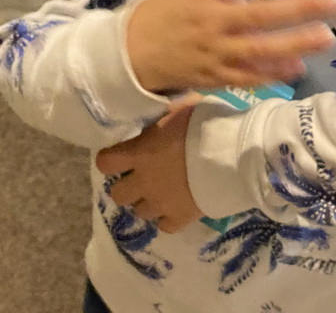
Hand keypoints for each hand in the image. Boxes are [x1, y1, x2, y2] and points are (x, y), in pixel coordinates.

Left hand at [96, 102, 200, 232]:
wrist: (229, 154)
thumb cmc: (202, 125)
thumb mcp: (177, 109)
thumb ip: (160, 119)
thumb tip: (155, 118)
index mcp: (139, 153)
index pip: (106, 162)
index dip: (109, 159)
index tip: (117, 156)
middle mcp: (143, 181)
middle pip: (117, 194)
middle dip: (126, 186)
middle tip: (140, 176)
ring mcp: (160, 203)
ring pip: (139, 212)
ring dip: (146, 202)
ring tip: (159, 192)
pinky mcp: (179, 218)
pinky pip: (164, 226)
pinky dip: (167, 218)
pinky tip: (175, 207)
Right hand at [127, 0, 335, 93]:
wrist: (135, 51)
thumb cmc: (168, 5)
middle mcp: (211, 21)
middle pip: (258, 15)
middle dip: (297, 8)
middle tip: (330, 1)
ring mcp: (215, 52)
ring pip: (259, 49)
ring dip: (295, 43)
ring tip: (325, 37)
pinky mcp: (216, 77)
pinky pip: (249, 76)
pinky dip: (273, 73)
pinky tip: (299, 67)